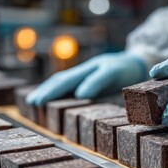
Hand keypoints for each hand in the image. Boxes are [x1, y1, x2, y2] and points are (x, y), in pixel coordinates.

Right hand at [26, 51, 147, 105]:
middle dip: (45, 92)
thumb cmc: (125, 69)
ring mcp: (85, 79)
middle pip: (59, 82)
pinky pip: (72, 90)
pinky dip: (61, 95)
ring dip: (50, 94)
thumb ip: (97, 81)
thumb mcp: (112, 73)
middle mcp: (82, 74)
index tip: (38, 101)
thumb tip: (79, 95)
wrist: (136, 64)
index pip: (63, 82)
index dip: (50, 92)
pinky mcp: (91, 85)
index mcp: (85, 70)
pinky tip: (56, 103)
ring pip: (63, 85)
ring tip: (36, 103)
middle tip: (31, 103)